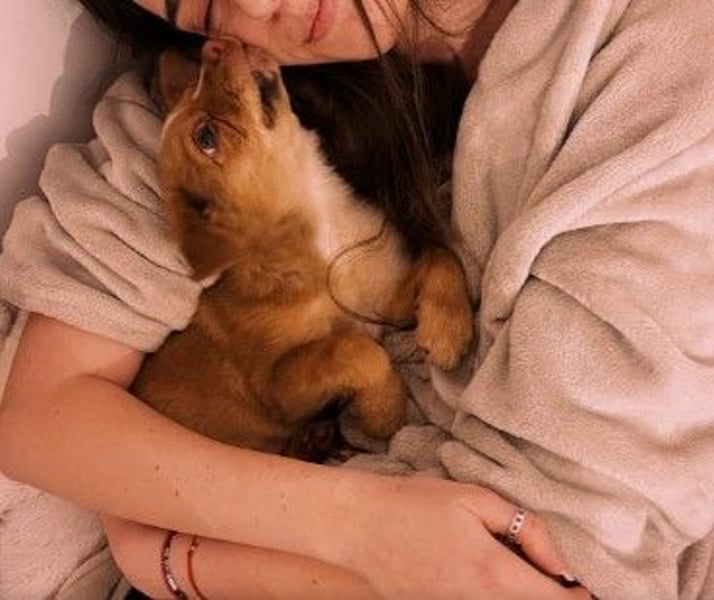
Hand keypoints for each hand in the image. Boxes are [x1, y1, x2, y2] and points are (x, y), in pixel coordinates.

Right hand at [342, 476, 588, 598]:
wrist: (356, 525)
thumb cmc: (413, 504)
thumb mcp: (474, 499)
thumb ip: (527, 529)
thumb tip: (563, 563)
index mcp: (494, 575)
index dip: (582, 597)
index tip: (591, 584)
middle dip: (552, 593)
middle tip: (556, 570)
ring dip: (520, 591)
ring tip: (516, 563)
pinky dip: (493, 592)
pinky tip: (480, 566)